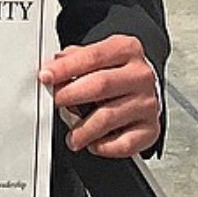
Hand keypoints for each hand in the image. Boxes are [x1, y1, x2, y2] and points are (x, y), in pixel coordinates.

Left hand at [38, 35, 159, 158]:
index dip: (66, 68)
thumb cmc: (114, 71)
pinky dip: (104, 147)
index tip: (46, 77)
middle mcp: (140, 75)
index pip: (92, 57)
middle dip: (71, 95)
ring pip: (109, 117)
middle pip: (101, 85)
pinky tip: (94, 143)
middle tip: (54, 102)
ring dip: (83, 129)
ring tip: (72, 135)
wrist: (143, 85)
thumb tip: (52, 69)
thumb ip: (73, 59)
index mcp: (126, 50)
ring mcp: (147, 103)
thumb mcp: (97, 55)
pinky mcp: (151, 129)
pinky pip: (124, 143)